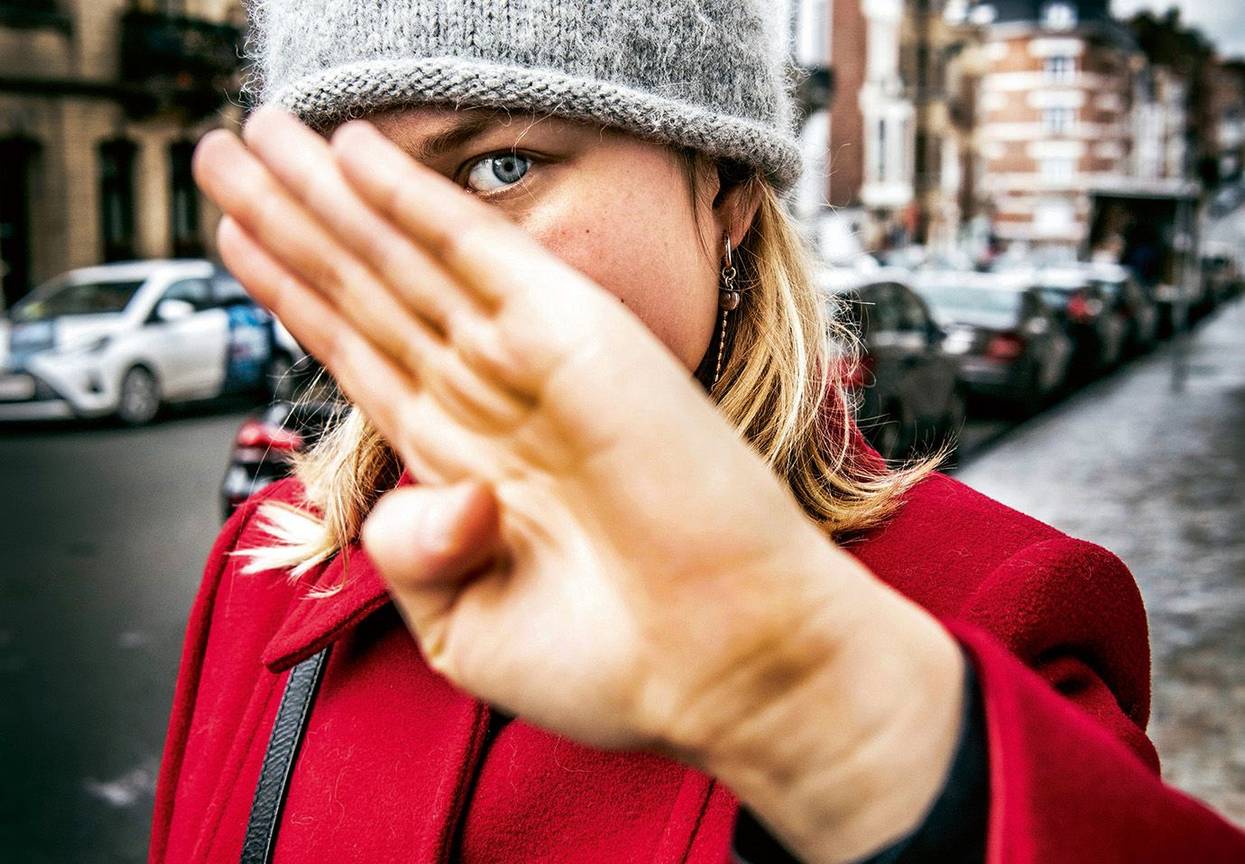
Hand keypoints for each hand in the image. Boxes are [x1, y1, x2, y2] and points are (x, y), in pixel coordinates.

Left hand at [193, 106, 962, 862]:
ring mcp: (534, 363)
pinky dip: (418, 200)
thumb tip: (440, 487)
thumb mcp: (464, 630)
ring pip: (405, 258)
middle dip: (291, 225)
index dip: (295, 296)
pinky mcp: (580, 336)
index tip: (240, 241)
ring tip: (252, 134)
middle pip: (369, 290)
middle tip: (221, 154)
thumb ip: (408, 552)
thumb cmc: (618, 661)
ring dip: (325, 195)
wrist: (726, 664)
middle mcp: (494, 401)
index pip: (364, 357)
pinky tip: (357, 152)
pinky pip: (483, 251)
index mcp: (469, 467)